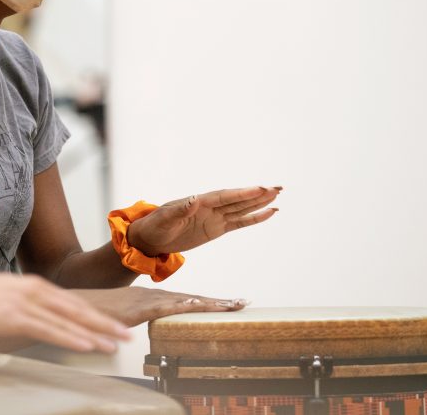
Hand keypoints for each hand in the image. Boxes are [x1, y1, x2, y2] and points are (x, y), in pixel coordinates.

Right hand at [0, 274, 129, 352]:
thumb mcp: (10, 296)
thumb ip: (30, 303)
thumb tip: (46, 317)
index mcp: (34, 285)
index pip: (73, 301)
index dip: (96, 314)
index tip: (114, 324)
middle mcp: (35, 291)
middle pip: (77, 309)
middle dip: (104, 323)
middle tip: (126, 334)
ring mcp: (26, 304)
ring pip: (68, 321)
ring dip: (93, 334)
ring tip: (113, 344)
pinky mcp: (16, 318)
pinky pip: (49, 330)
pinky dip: (70, 338)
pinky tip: (86, 345)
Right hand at [72, 287, 247, 326]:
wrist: (75, 306)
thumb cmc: (97, 313)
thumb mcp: (125, 315)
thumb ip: (139, 316)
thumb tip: (151, 322)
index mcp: (150, 298)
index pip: (186, 300)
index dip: (208, 302)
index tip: (230, 303)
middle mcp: (152, 296)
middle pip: (191, 299)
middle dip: (218, 301)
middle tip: (242, 303)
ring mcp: (146, 301)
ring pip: (184, 301)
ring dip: (209, 303)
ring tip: (232, 305)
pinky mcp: (137, 309)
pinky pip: (164, 308)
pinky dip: (182, 306)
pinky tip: (196, 305)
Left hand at [127, 186, 280, 255]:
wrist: (150, 238)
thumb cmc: (154, 226)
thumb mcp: (164, 219)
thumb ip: (179, 210)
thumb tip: (194, 200)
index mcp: (198, 202)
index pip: (224, 196)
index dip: (242, 193)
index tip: (260, 188)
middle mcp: (209, 207)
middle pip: (237, 199)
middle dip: (257, 194)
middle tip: (277, 187)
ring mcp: (214, 218)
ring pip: (241, 208)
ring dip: (259, 202)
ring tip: (277, 194)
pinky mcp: (216, 229)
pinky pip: (239, 223)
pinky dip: (254, 218)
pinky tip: (269, 213)